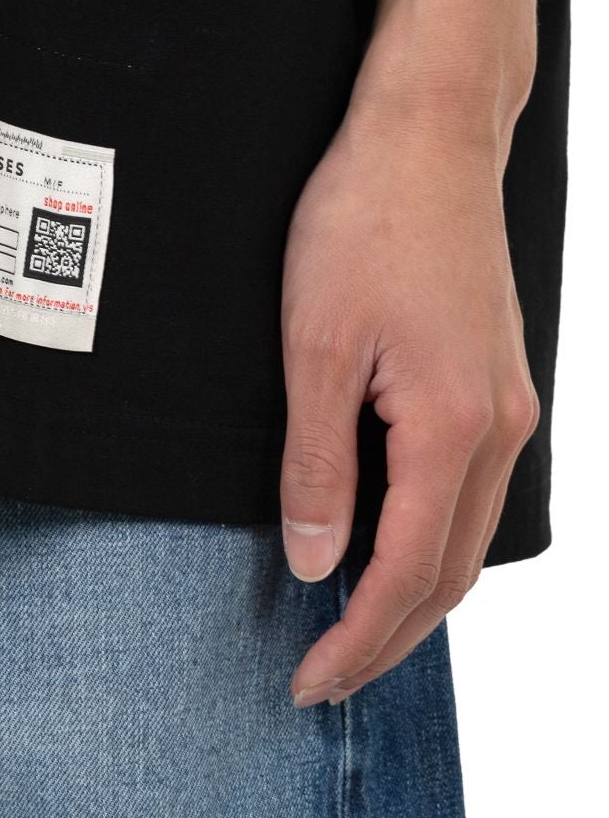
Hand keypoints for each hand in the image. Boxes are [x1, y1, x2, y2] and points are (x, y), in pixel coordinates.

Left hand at [279, 97, 538, 706]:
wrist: (428, 137)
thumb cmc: (365, 222)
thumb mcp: (314, 343)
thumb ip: (317, 461)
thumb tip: (316, 562)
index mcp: (453, 428)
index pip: (404, 573)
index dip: (356, 638)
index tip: (309, 680)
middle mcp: (500, 429)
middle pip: (450, 573)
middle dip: (387, 635)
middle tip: (323, 676)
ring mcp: (509, 403)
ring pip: (467, 535)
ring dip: (412, 591)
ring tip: (349, 625)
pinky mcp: (498, 378)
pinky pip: (471, 489)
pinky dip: (430, 536)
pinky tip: (388, 537)